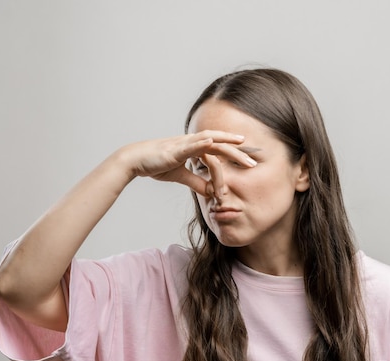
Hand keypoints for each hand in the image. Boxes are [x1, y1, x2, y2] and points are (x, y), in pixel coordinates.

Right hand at [123, 130, 255, 198]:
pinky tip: (214, 141)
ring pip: (210, 140)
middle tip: (254, 160)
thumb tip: (211, 191)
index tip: (249, 162)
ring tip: (242, 144)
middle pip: (220, 143)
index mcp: (194, 147)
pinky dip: (203, 142)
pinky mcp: (175, 148)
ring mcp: (184, 143)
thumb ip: (196, 182)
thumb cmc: (155, 165)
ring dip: (226, 142)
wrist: (135, 161)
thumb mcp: (180, 176)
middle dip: (238, 151)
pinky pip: (191, 144)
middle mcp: (191, 142)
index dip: (234, 155)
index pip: (219, 150)